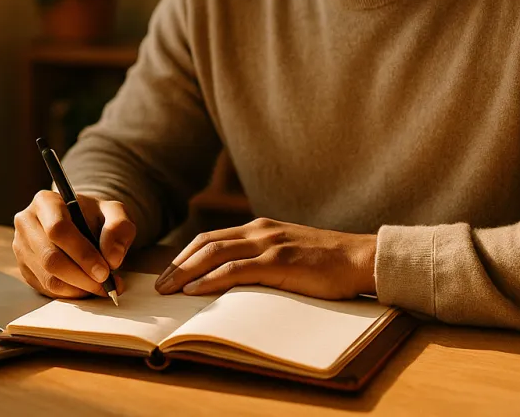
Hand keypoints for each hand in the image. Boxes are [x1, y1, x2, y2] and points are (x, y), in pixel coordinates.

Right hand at [13, 191, 136, 298]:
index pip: (58, 230)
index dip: (82, 254)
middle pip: (50, 257)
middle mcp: (27, 223)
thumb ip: (119, 228)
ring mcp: (21, 247)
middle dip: (81, 276)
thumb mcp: (115, 212)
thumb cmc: (96, 217)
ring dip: (78, 288)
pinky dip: (70, 293)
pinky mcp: (24, 268)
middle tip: (105, 284)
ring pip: (47, 278)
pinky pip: (46, 289)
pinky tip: (86, 288)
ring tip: (100, 287)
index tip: (105, 271)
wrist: (82, 223)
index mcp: (46, 202)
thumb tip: (112, 258)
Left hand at [154, 218, 376, 299]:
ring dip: (187, 272)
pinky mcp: (279, 261)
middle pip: (206, 243)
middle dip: (179, 264)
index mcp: (260, 228)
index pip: (211, 238)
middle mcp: (260, 231)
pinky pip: (237, 270)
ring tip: (170, 289)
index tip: (169, 273)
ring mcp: (269, 244)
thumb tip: (237, 278)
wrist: (360, 258)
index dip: (186, 255)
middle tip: (160, 285)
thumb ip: (264, 258)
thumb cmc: (327, 262)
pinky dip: (211, 279)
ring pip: (215, 254)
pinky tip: (196, 290)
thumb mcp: (289, 253)